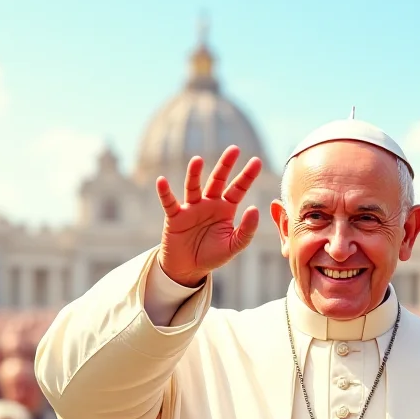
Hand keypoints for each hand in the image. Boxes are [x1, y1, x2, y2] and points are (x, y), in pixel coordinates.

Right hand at [157, 145, 261, 286]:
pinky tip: (162, 181)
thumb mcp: (233, 246)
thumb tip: (254, 208)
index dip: (247, 176)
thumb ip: (246, 230)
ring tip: (197, 160)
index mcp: (226, 209)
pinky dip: (165, 192)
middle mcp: (209, 204)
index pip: (238, 189)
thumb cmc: (212, 256)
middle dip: (225, 165)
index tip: (256, 161)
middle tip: (234, 149)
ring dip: (194, 173)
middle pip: (218, 180)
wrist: (188, 269)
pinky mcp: (174, 217)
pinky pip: (169, 202)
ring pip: (193, 186)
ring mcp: (191, 208)